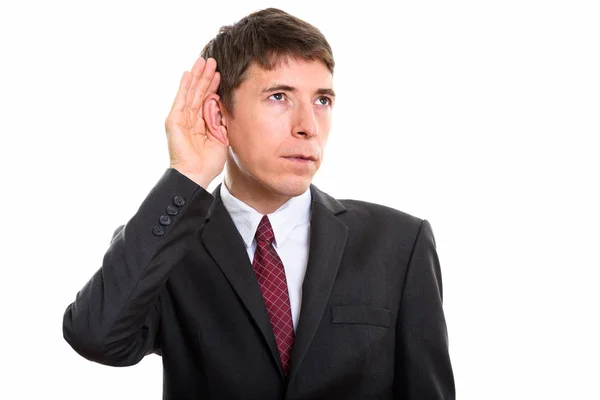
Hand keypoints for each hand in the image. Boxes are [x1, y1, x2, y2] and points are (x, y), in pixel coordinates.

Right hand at [165, 57, 226, 187]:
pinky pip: (181, 99)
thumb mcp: (221, 138)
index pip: (207, 100)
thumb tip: (222, 105)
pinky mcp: (174, 120)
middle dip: (205, 76)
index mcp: (201, 123)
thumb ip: (221, 122)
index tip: (221, 73)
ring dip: (197, 76)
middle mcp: (190, 118)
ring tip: (203, 61)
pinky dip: (184, 86)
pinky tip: (188, 73)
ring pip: (191, 92)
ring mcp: (181, 118)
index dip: (213, 86)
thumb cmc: (208, 162)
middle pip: (198, 92)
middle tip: (212, 60)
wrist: (196, 174)